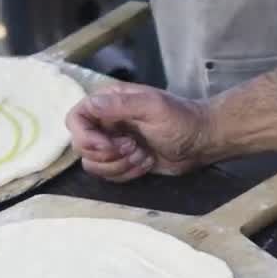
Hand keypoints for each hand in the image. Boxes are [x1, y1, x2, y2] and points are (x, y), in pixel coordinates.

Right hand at [66, 84, 210, 181]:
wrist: (201, 142)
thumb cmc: (180, 120)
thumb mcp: (153, 107)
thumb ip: (120, 106)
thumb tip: (91, 104)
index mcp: (109, 102)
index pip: (76, 118)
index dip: (85, 136)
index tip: (107, 145)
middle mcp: (106, 122)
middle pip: (81, 146)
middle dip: (108, 154)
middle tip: (134, 147)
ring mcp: (113, 143)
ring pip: (93, 164)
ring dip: (119, 166)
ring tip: (142, 155)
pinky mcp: (122, 162)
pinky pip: (109, 175)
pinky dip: (127, 173)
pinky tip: (146, 163)